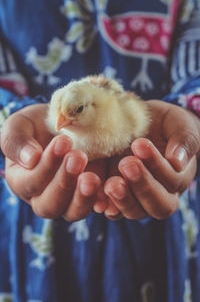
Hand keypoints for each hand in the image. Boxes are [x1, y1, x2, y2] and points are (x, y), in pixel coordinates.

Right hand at [1, 104, 105, 221]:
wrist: (65, 123)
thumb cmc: (38, 125)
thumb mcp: (20, 125)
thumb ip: (16, 141)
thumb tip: (30, 159)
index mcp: (22, 181)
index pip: (31, 183)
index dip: (46, 166)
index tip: (62, 142)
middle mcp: (43, 197)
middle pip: (50, 205)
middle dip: (64, 182)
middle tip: (78, 157)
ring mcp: (69, 199)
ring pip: (73, 212)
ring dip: (83, 197)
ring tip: (92, 178)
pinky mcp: (91, 196)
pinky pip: (97, 206)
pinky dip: (104, 201)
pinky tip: (112, 187)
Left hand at [104, 100, 199, 219]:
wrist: (143, 124)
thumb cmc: (164, 125)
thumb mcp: (179, 125)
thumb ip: (184, 141)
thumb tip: (178, 162)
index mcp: (177, 178)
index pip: (172, 180)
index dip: (157, 165)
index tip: (139, 144)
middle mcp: (159, 195)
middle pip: (156, 205)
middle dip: (142, 186)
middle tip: (126, 163)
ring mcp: (136, 198)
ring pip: (133, 211)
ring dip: (122, 199)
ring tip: (111, 183)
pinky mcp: (114, 196)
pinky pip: (110, 208)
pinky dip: (103, 203)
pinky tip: (94, 196)